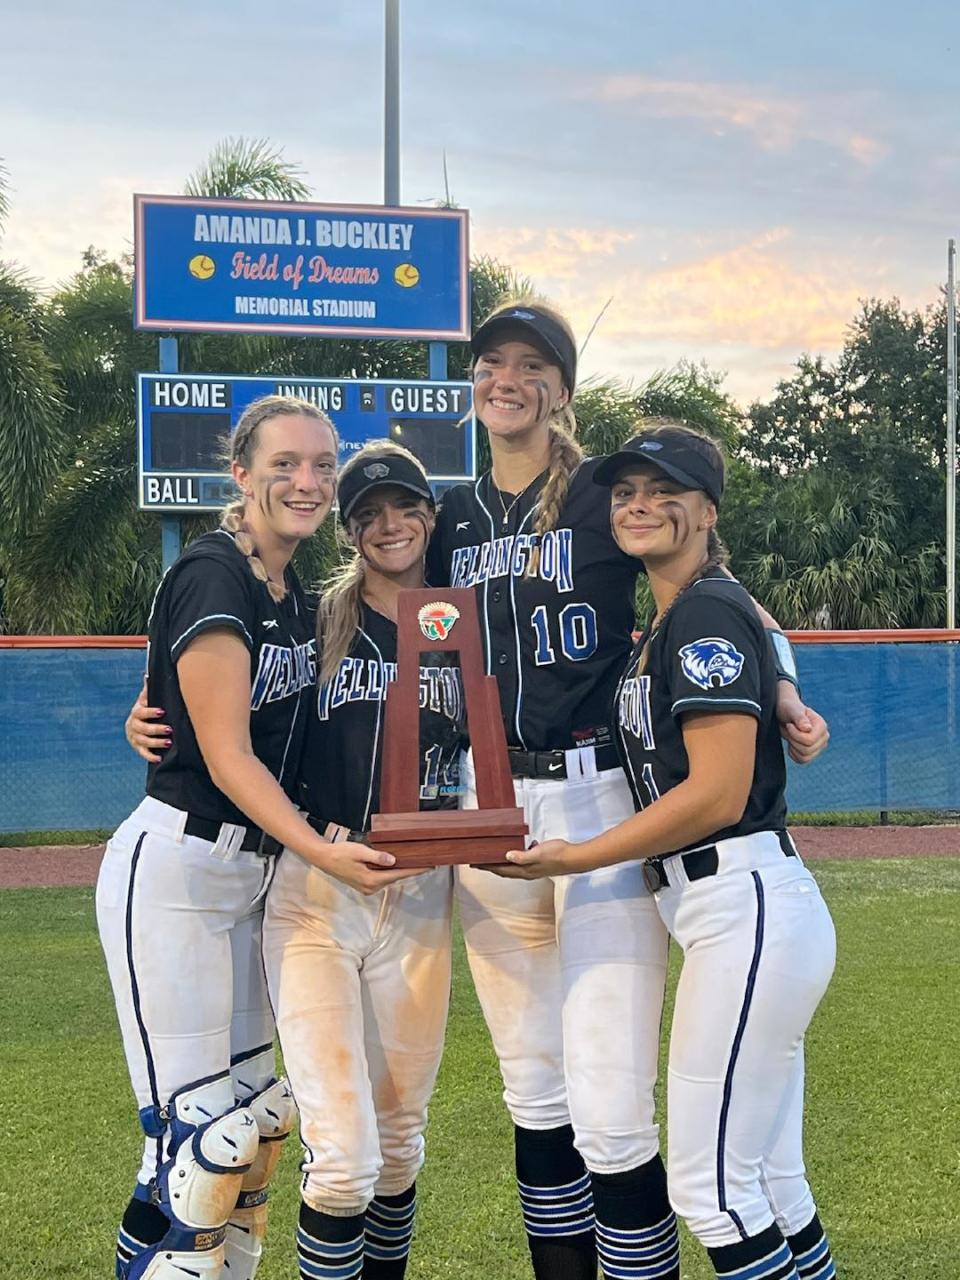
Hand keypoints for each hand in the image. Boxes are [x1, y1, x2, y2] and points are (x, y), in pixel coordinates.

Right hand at [126, 678, 171, 762]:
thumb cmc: (148, 709)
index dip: (150, 712)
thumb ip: (148, 689)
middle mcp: (133, 725)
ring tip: (168, 742)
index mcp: (136, 712)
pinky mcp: (137, 747)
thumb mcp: (147, 699)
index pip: (141, 712)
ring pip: (142, 741)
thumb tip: (147, 675)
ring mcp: (134, 737)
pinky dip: (150, 756)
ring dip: (155, 743)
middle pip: (142, 728)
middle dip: (155, 729)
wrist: (139, 724)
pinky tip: (159, 758)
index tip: (162, 711)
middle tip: (169, 729)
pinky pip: (142, 753)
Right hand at [308, 838, 426, 895]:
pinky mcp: (364, 886)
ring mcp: (367, 888)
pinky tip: (395, 865)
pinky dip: (389, 873)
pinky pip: (381, 879)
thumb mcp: (360, 851)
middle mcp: (371, 887)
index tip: (429, 867)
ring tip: (414, 862)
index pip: (399, 874)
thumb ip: (377, 857)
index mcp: (371, 880)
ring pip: (388, 879)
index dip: (415, 870)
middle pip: (395, 878)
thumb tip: (393, 860)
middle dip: (410, 870)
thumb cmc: (341, 853)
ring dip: (399, 871)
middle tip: (425, 862)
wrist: (324, 859)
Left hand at [487, 838, 588, 879]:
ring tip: (493, 855)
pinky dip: (517, 855)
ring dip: (502, 862)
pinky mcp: (539, 863)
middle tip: (478, 861)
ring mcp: (533, 869)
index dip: (487, 867)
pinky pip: (523, 860)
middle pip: (504, 870)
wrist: (575, 858)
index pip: (501, 870)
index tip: (474, 864)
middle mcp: (527, 872)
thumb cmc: (557, 855)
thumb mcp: (538, 853)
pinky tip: (519, 847)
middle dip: (490, 866)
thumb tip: (506, 856)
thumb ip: (522, 856)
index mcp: (524, 871)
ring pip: (513, 866)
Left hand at [776, 687, 829, 764]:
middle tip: (789, 730)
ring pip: (805, 757)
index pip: (809, 740)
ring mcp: (819, 746)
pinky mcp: (812, 753)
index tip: (789, 725)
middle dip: (793, 740)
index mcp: (822, 725)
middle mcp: (824, 737)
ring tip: (791, 736)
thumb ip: (799, 718)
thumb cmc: (788, 709)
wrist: (785, 714)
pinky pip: (802, 760)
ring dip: (793, 747)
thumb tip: (807, 728)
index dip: (795, 734)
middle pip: (807, 750)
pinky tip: (791, 743)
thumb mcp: (792, 710)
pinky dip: (793, 754)